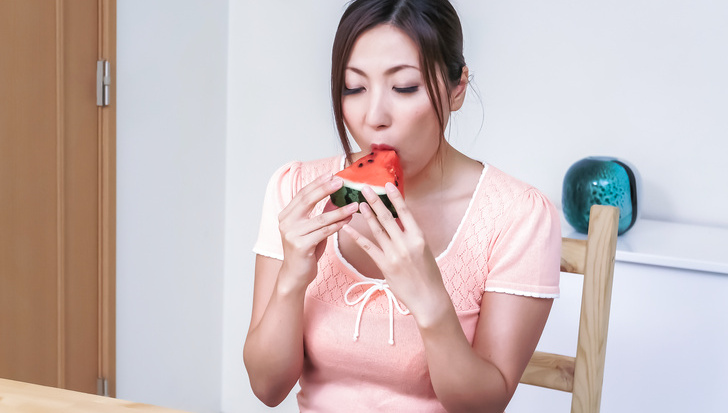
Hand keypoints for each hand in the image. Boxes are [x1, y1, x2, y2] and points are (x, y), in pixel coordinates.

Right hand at [278, 174, 358, 291]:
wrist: (295, 275)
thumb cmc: (305, 251)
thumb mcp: (312, 229)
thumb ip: (321, 213)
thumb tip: (335, 196)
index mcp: (286, 215)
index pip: (302, 194)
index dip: (317, 183)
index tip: (331, 175)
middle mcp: (286, 222)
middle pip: (308, 200)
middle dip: (325, 189)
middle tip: (341, 182)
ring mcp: (292, 234)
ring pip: (320, 218)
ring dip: (340, 210)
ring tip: (354, 205)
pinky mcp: (301, 246)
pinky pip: (324, 232)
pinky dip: (338, 225)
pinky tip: (348, 220)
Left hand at [341, 182, 449, 324]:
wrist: (429, 298)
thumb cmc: (429, 275)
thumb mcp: (425, 250)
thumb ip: (412, 236)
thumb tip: (399, 221)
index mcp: (419, 237)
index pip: (405, 212)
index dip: (395, 197)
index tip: (386, 185)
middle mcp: (406, 243)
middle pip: (388, 217)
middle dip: (375, 201)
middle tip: (365, 188)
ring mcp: (395, 254)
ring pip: (377, 230)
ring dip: (367, 215)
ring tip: (358, 203)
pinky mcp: (385, 265)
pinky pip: (368, 247)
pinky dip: (357, 237)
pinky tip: (348, 228)